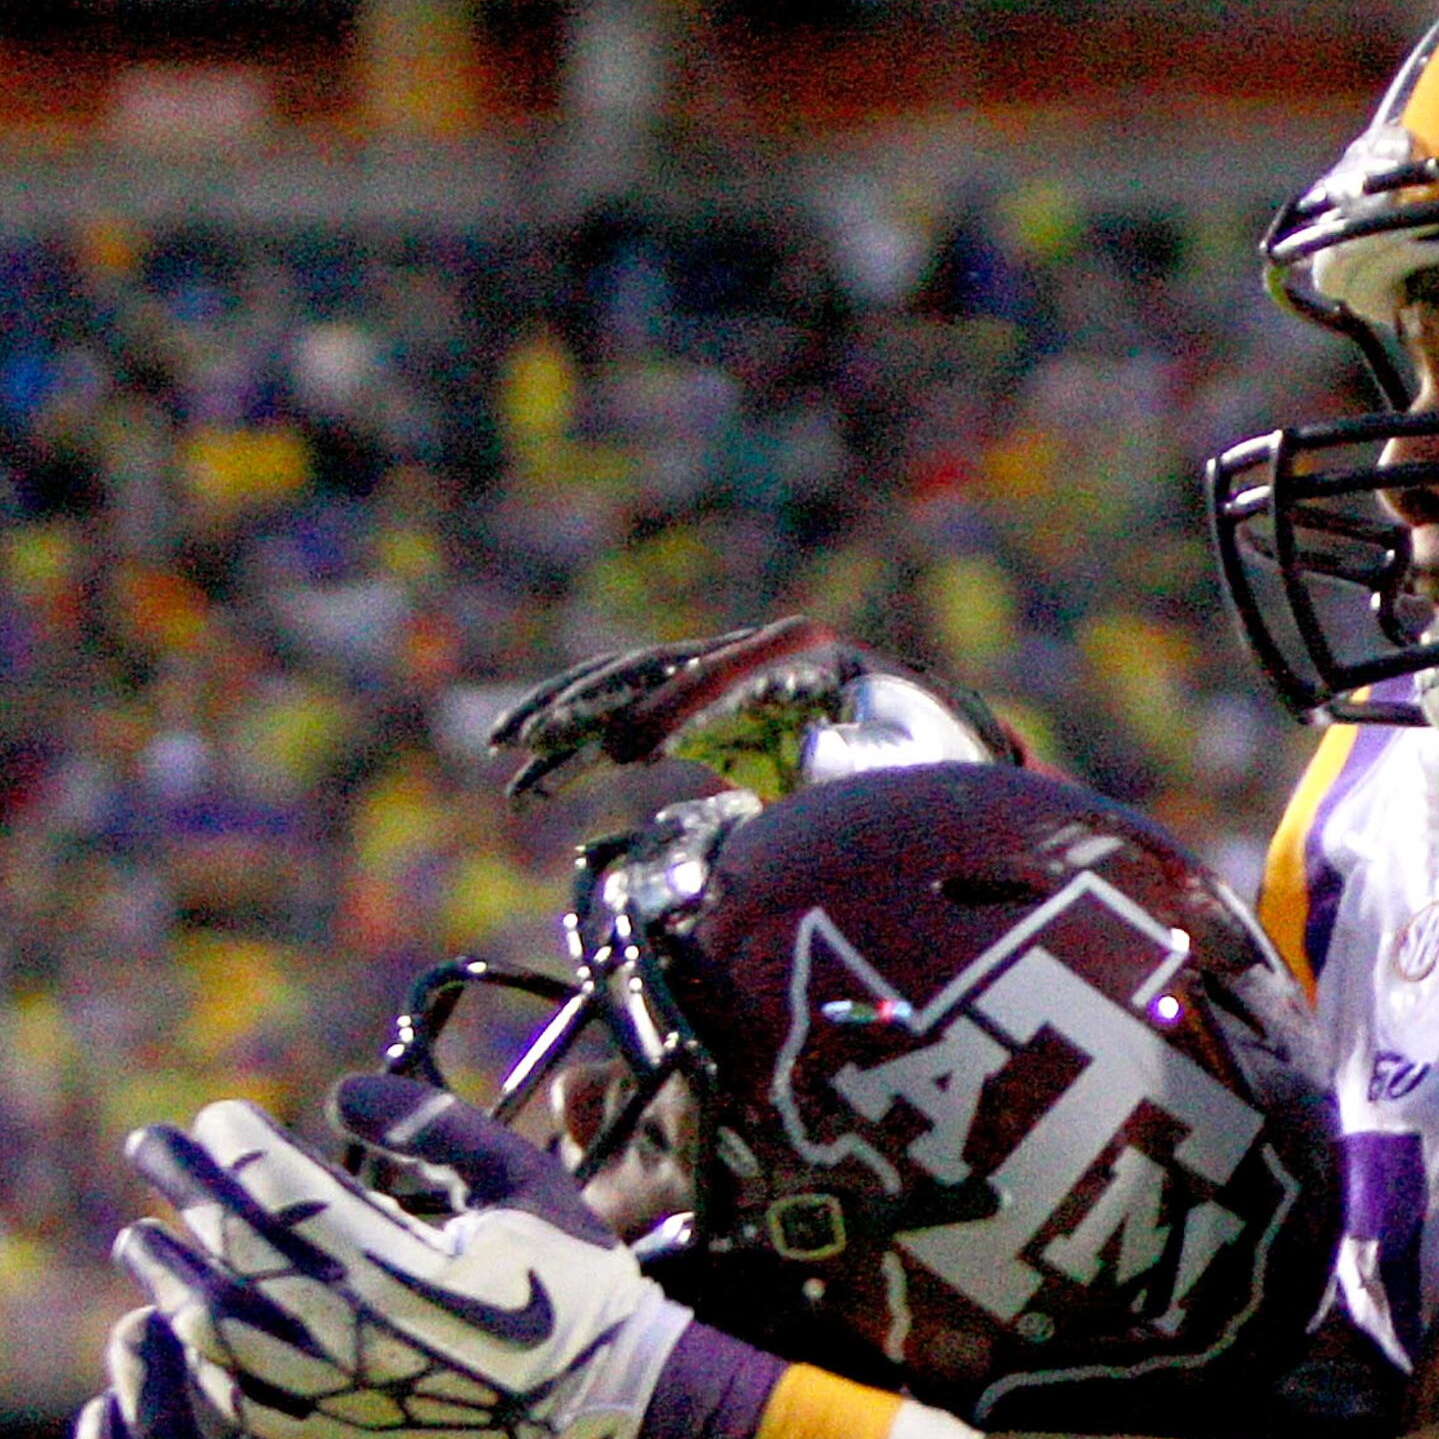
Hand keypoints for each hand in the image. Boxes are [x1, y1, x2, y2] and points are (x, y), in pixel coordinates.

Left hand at [117, 1077, 694, 1438]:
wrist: (610, 1412)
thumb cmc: (573, 1286)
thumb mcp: (523, 1183)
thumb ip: (436, 1129)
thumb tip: (340, 1094)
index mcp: (395, 1263)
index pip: (282, 1192)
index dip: (238, 1150)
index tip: (216, 1117)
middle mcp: (352, 1330)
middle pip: (236, 1251)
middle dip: (185, 1191)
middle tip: (147, 1146)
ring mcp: (339, 1391)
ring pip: (222, 1332)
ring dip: (174, 1281)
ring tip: (141, 1243)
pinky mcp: (342, 1434)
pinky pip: (245, 1400)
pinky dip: (206, 1361)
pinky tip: (188, 1330)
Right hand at [490, 615, 1016, 801]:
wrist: (933, 749)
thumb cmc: (922, 756)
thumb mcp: (904, 757)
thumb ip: (861, 758)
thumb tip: (815, 764)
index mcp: (802, 655)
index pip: (724, 671)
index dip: (672, 707)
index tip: (626, 751)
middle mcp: (750, 659)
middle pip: (653, 669)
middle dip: (587, 702)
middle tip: (528, 739)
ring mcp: (724, 687)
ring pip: (626, 693)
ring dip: (565, 725)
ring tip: (506, 755)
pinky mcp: (709, 724)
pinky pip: (632, 728)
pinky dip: (584, 753)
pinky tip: (536, 783)